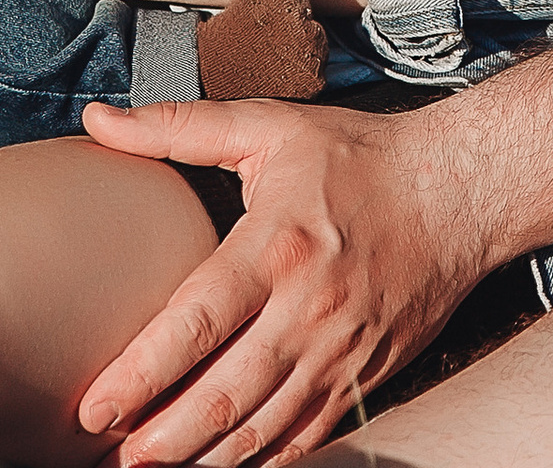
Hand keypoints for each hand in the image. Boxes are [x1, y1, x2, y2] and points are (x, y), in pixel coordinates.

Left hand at [75, 96, 495, 465]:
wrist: (459, 193)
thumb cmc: (358, 157)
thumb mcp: (269, 126)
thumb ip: (179, 127)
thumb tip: (97, 120)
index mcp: (276, 247)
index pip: (196, 323)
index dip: (140, 373)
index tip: (93, 406)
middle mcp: (307, 310)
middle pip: (222, 396)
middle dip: (158, 439)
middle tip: (108, 456)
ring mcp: (339, 354)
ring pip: (259, 431)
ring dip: (201, 460)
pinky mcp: (363, 379)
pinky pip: (303, 440)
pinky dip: (259, 461)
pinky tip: (220, 465)